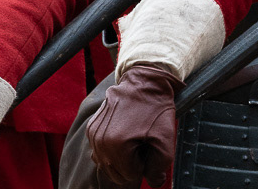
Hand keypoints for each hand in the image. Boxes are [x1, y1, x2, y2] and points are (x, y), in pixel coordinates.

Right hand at [85, 64, 181, 187]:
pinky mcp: (91, 127)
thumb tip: (154, 183)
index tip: (150, 146)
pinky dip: (112, 148)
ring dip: (121, 157)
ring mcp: (93, 134)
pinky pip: (100, 149)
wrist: (146, 80)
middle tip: (144, 142)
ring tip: (135, 137)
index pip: (130, 174)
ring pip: (106, 162)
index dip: (144, 163)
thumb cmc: (157, 108)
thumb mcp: (166, 138)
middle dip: (132, 162)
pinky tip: (125, 133)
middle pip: (116, 171)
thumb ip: (160, 167)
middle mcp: (99, 141)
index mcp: (116, 146)